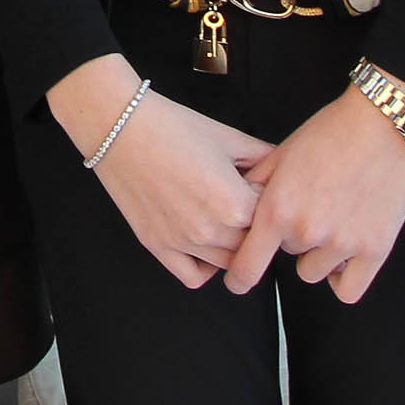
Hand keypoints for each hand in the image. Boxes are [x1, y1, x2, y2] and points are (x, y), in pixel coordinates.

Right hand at [51, 57, 271, 288]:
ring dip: (233, 248)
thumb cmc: (173, 127)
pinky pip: (193, 278)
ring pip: (228, 265)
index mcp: (235, 204)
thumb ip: (262, 157)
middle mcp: (212, 230)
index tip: (258, 189)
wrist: (121, 128)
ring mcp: (184, 243)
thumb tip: (282, 167)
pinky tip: (205, 245)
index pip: (271, 219)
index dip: (268, 202)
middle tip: (245, 205)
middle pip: (252, 245)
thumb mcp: (228, 138)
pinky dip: (205, 269)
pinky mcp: (158, 246)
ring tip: (226, 222)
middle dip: (254, 226)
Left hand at [230, 86, 404, 301]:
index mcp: (278, 208)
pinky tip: (344, 257)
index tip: (238, 282)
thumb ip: (256, 185)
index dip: (238, 279)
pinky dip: (342, 278)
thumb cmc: (333, 131)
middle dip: (293, 235)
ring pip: (315, 271)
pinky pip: (348, 289)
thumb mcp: (282, 153)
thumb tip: (236, 208)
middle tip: (312, 205)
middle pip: (286, 256)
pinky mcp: (374, 249)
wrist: (384, 122)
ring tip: (333, 221)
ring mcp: (342, 243)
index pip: (247, 266)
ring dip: (319, 253)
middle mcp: (306, 231)